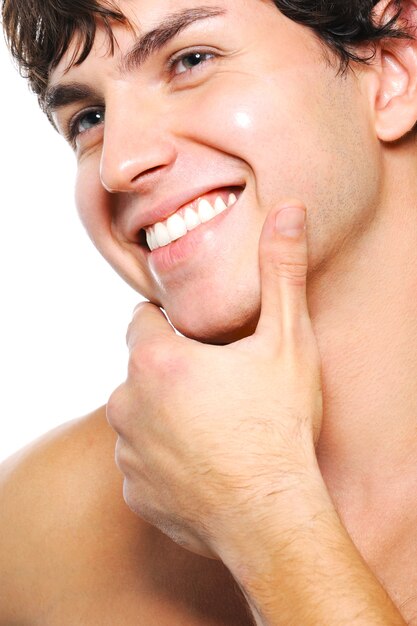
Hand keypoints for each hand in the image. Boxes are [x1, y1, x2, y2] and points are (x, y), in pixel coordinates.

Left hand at [107, 201, 322, 558]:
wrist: (272, 515)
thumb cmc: (278, 425)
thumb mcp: (287, 341)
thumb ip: (281, 272)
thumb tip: (288, 211)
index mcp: (155, 358)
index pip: (144, 320)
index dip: (174, 328)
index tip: (202, 345)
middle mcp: (126, 402)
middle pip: (141, 369)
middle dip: (171, 372)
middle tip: (218, 390)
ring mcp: (127, 451)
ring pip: (138, 416)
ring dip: (165, 416)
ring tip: (213, 430)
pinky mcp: (134, 491)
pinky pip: (143, 462)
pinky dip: (164, 459)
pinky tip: (203, 466)